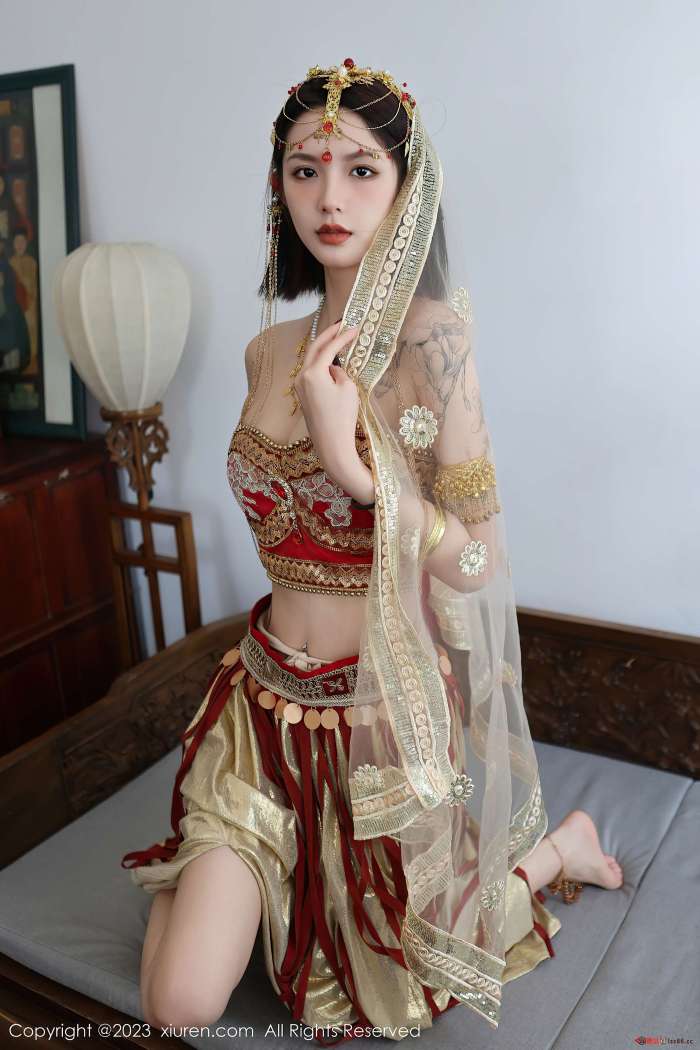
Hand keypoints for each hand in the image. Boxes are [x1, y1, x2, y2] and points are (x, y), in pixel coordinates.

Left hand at [292, 320, 361, 480]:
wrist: (332, 445)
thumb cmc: (342, 418)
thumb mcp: (347, 389)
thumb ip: (339, 372)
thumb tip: (332, 369)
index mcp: (312, 373)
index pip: (328, 348)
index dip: (342, 336)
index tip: (354, 327)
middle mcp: (301, 377)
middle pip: (314, 348)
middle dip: (328, 335)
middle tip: (341, 325)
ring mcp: (300, 387)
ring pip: (311, 361)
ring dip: (324, 349)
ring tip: (338, 340)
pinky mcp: (303, 396)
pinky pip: (311, 373)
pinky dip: (321, 364)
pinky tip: (332, 361)